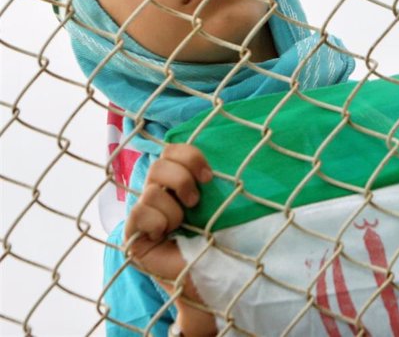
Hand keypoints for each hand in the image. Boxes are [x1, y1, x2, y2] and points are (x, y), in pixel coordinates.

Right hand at [123, 143, 216, 335]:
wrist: (213, 280)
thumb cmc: (221, 241)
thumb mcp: (221, 204)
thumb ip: (213, 181)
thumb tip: (233, 150)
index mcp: (177, 183)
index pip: (172, 152)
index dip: (189, 156)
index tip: (209, 177)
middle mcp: (158, 195)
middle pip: (158, 164)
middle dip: (181, 178)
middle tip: (195, 201)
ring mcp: (143, 215)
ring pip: (150, 191)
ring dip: (173, 210)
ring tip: (181, 226)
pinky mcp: (133, 236)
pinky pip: (138, 213)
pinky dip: (157, 222)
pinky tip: (164, 236)